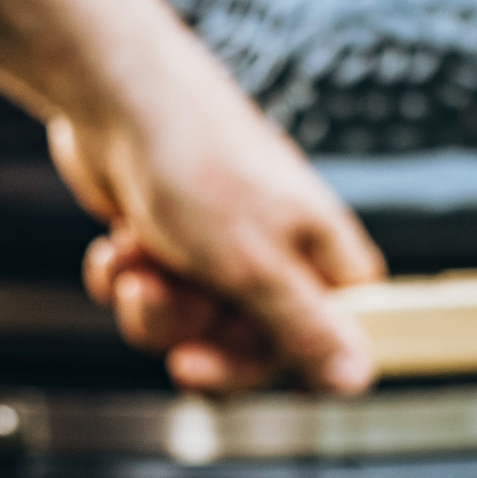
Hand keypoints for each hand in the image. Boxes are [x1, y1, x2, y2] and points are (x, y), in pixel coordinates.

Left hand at [53, 51, 384, 393]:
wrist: (117, 95)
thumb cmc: (198, 169)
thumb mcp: (256, 266)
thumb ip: (305, 328)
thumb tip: (361, 381)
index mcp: (320, 256)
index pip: (318, 344)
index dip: (256, 365)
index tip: (198, 365)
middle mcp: (275, 251)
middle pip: (239, 341)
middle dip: (183, 330)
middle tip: (152, 304)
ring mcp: (216, 243)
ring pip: (182, 321)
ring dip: (147, 301)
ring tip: (133, 260)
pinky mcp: (165, 233)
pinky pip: (145, 290)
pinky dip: (122, 273)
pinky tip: (115, 244)